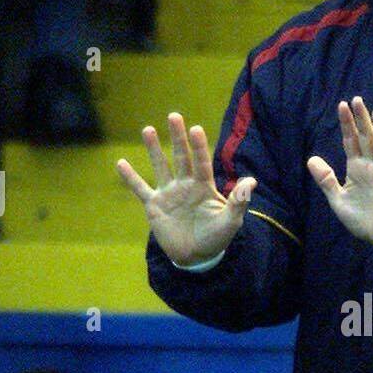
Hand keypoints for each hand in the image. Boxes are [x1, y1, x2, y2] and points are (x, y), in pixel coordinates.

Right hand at [117, 113, 257, 266]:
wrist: (196, 257)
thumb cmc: (216, 238)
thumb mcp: (231, 221)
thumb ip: (238, 201)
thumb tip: (252, 181)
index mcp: (204, 186)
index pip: (201, 162)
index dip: (199, 146)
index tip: (195, 129)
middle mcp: (186, 185)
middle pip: (181, 157)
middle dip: (178, 138)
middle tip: (174, 116)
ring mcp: (169, 194)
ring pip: (160, 167)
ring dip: (154, 149)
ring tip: (148, 129)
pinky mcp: (154, 206)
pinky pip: (140, 189)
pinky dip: (130, 178)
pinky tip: (120, 163)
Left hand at [307, 96, 372, 255]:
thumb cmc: (360, 217)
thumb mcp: (337, 199)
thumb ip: (326, 180)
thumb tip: (311, 159)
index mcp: (356, 168)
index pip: (351, 141)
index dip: (347, 124)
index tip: (342, 105)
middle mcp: (371, 168)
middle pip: (366, 139)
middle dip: (362, 120)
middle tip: (357, 100)